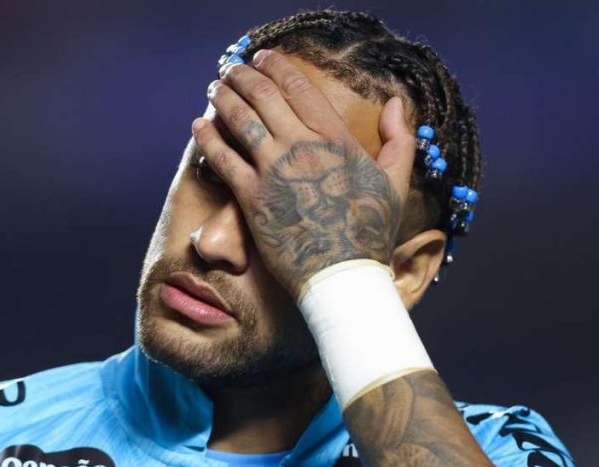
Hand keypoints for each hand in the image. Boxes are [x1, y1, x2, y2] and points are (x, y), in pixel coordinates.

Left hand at [191, 50, 416, 296]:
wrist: (342, 276)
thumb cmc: (370, 232)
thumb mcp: (396, 182)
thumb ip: (399, 139)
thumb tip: (395, 103)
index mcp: (336, 139)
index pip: (300, 88)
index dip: (278, 67)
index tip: (264, 58)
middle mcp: (302, 147)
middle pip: (264, 95)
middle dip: (244, 75)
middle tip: (232, 69)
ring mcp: (275, 171)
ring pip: (240, 119)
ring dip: (223, 97)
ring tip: (214, 87)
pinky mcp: (252, 197)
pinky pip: (223, 157)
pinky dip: (208, 136)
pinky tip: (199, 124)